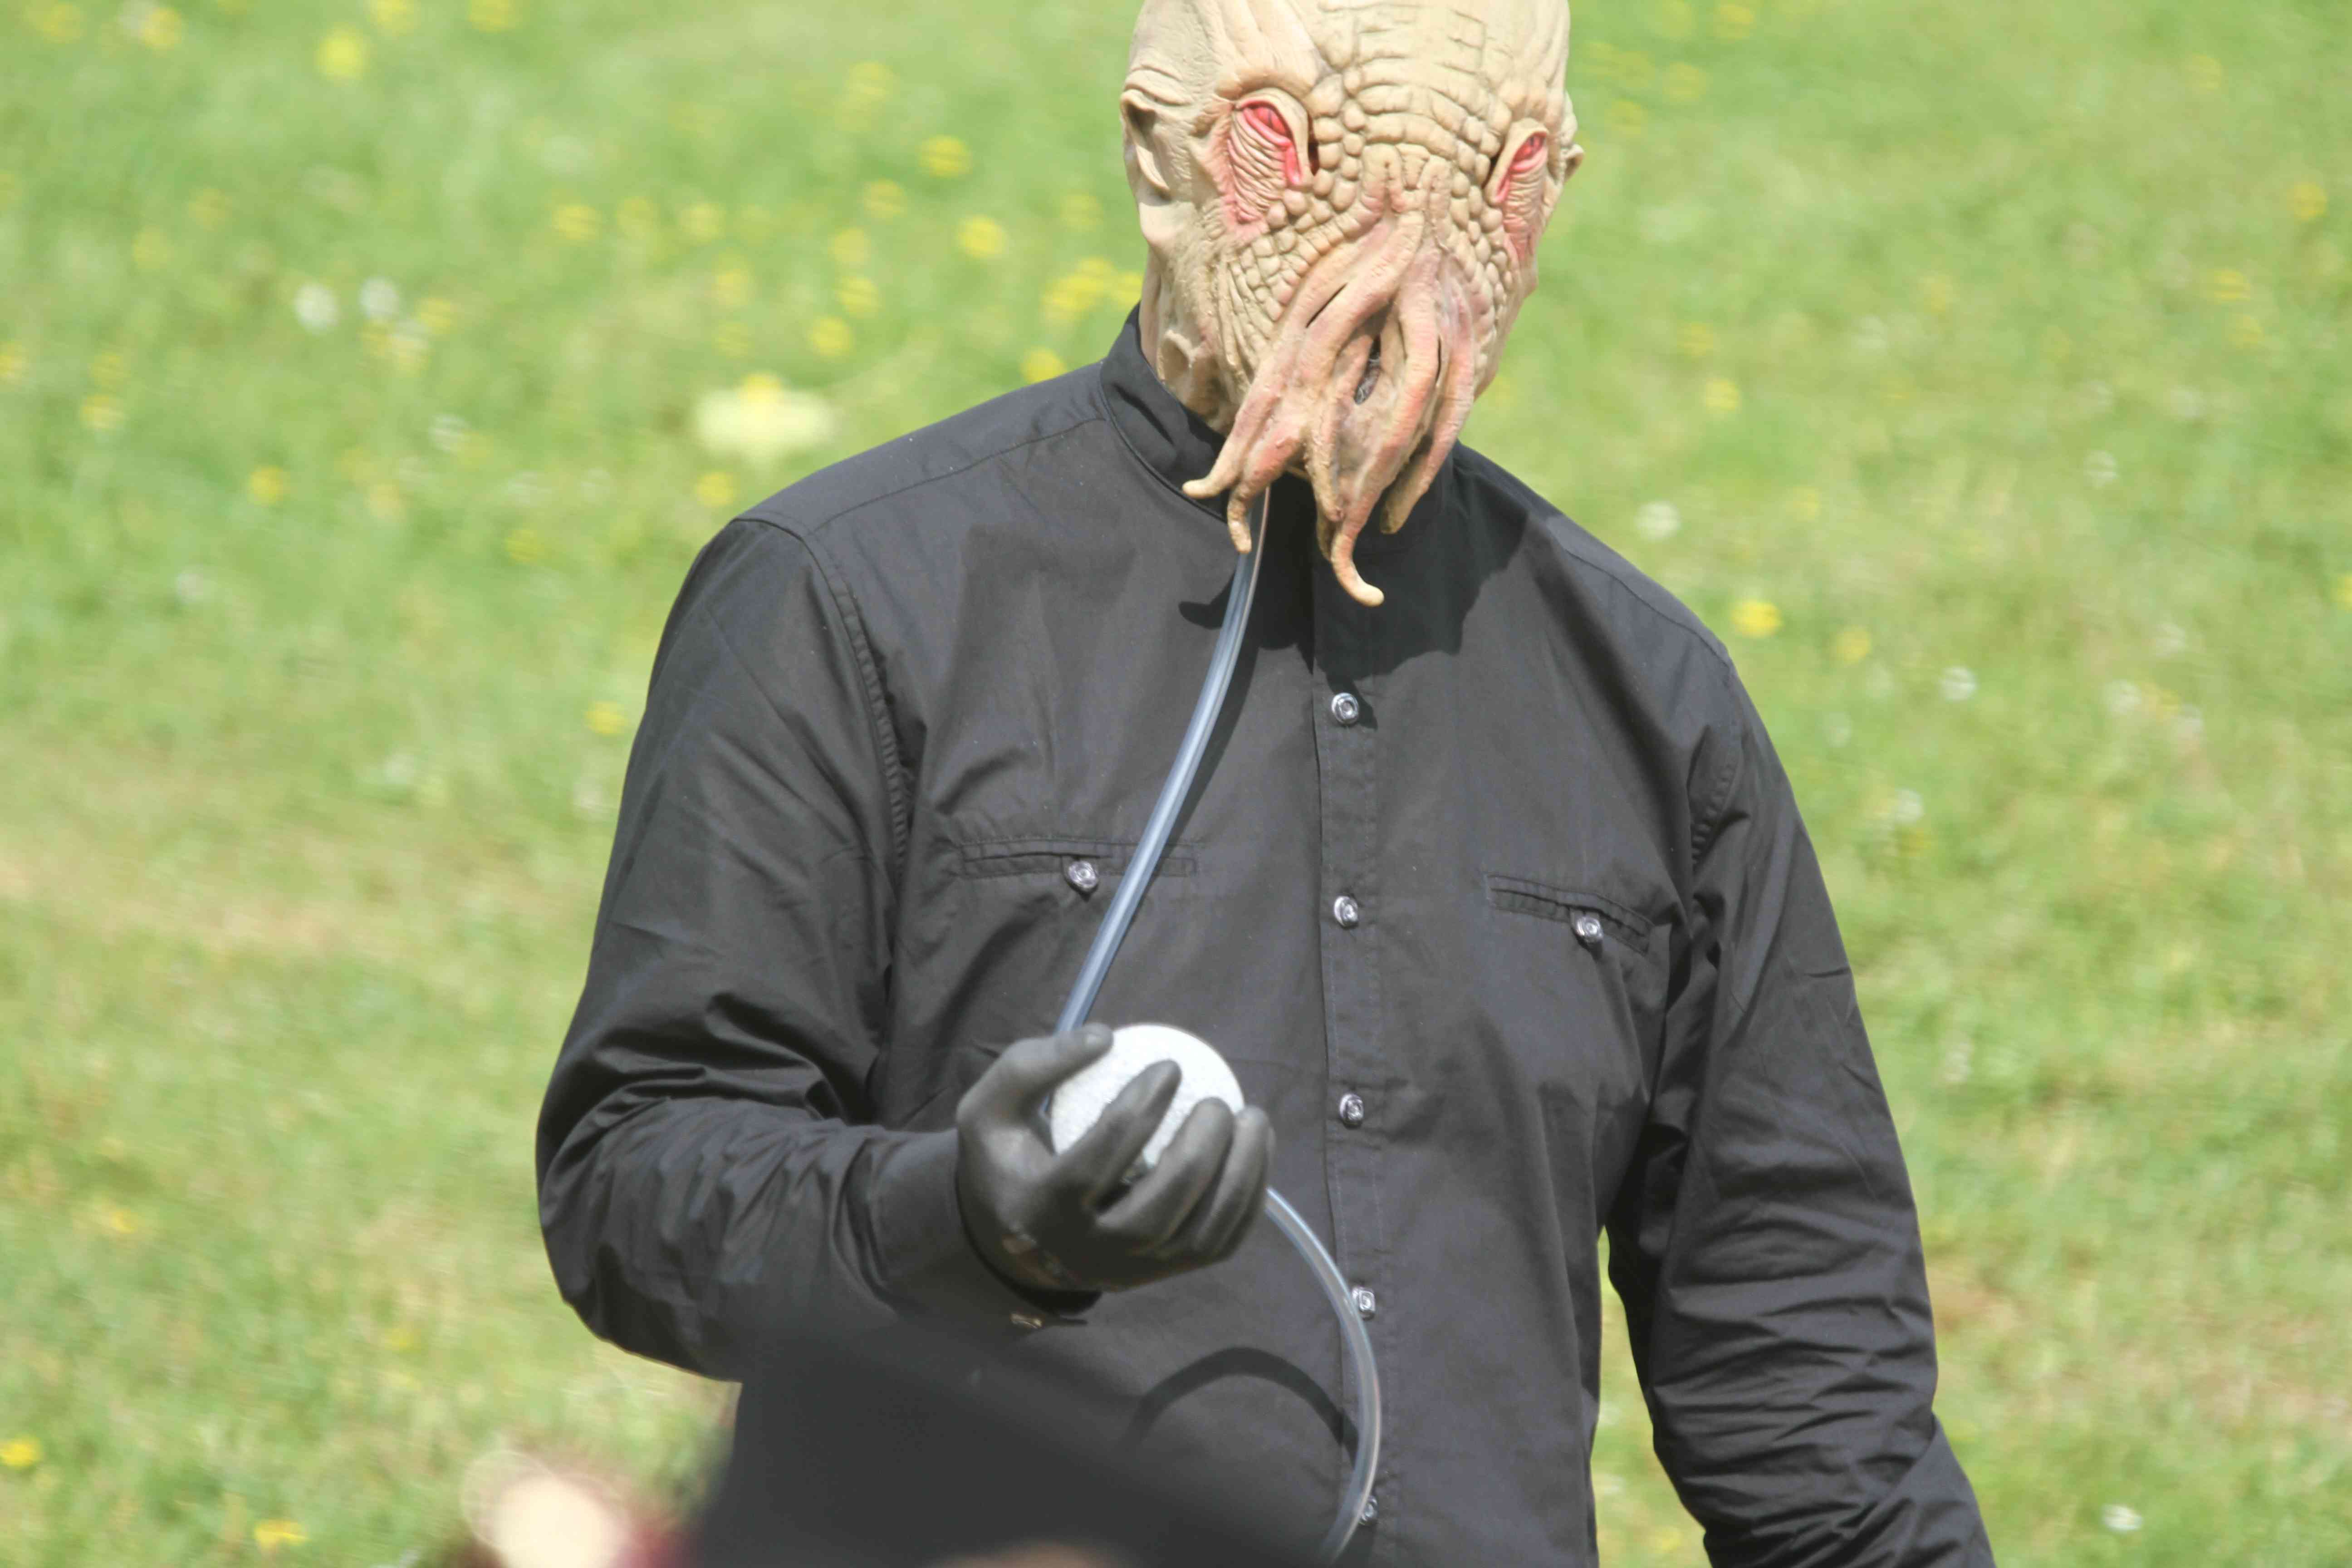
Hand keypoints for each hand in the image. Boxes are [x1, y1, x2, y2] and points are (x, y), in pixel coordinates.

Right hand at [954, 1023, 1273, 1295]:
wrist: (1015, 1237)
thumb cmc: (1010, 1156)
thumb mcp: (992, 1107)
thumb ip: (1033, 1066)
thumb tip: (1106, 1036)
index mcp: (1040, 1210)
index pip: (1096, 1164)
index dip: (1138, 1112)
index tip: (1171, 1067)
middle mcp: (1086, 1253)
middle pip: (1154, 1214)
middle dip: (1198, 1156)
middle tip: (1218, 1103)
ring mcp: (1129, 1272)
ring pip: (1197, 1238)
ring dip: (1237, 1179)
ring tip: (1253, 1120)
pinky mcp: (1161, 1275)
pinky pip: (1219, 1245)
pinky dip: (1247, 1200)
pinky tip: (1256, 1150)